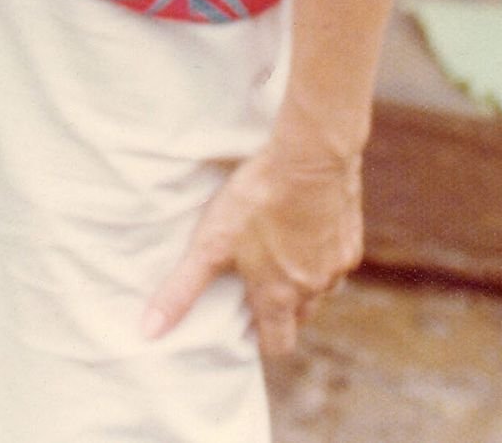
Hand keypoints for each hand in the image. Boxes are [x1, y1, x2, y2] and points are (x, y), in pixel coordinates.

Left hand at [142, 140, 363, 357]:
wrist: (310, 158)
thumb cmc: (256, 200)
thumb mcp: (210, 244)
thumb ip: (182, 290)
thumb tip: (149, 331)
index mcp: (280, 297)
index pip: (278, 344)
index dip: (261, 337)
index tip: (246, 323)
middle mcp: (314, 290)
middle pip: (301, 318)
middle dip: (283, 311)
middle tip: (260, 285)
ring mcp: (337, 266)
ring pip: (321, 289)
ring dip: (303, 280)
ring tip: (280, 252)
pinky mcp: (351, 239)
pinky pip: (337, 258)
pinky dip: (321, 251)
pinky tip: (305, 225)